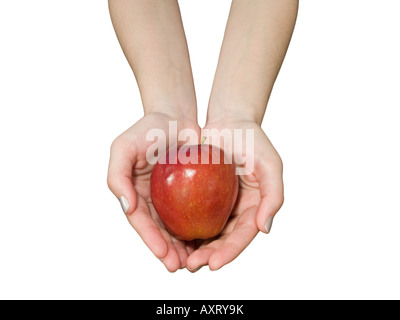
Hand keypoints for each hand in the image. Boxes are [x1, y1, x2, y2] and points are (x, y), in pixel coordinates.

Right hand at [107, 112, 199, 271]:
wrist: (175, 115)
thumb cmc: (147, 129)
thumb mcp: (124, 148)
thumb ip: (117, 176)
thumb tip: (126, 207)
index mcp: (134, 193)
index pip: (141, 222)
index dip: (151, 240)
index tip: (164, 255)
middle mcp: (151, 199)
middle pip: (159, 230)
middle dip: (168, 251)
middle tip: (180, 265)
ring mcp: (170, 197)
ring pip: (177, 227)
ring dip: (183, 245)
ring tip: (194, 261)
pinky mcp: (189, 192)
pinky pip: (195, 212)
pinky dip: (199, 227)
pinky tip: (209, 239)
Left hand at [186, 119, 283, 270]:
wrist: (228, 121)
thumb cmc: (252, 139)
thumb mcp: (270, 164)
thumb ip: (274, 196)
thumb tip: (265, 229)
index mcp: (255, 207)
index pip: (243, 236)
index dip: (230, 252)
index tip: (213, 263)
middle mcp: (237, 210)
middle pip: (223, 240)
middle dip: (209, 256)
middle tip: (191, 265)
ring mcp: (219, 204)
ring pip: (206, 232)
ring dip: (194, 248)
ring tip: (179, 259)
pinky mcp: (202, 196)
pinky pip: (193, 215)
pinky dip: (184, 228)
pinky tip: (171, 236)